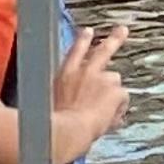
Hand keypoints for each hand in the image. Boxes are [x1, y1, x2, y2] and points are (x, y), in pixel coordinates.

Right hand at [48, 23, 130, 163]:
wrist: (61, 133)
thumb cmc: (47, 127)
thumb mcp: (41, 108)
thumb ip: (51, 101)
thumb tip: (42, 111)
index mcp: (63, 76)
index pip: (74, 52)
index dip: (82, 41)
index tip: (88, 31)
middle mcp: (83, 73)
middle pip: (101, 51)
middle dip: (112, 40)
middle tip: (122, 30)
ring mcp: (101, 79)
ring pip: (115, 77)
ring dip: (114, 88)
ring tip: (117, 94)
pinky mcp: (115, 90)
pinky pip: (121, 101)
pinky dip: (117, 110)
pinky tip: (111, 120)